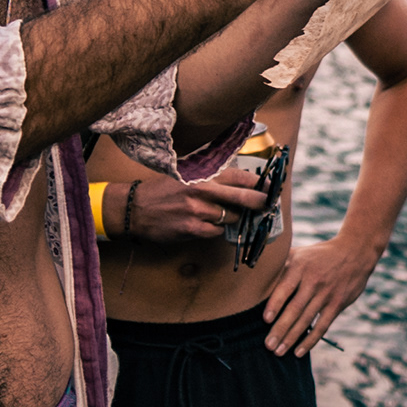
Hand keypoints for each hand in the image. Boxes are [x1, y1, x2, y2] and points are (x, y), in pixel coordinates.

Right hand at [114, 167, 266, 244]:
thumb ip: (210, 176)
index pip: (239, 176)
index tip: (271, 186)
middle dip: (260, 202)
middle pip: (242, 197)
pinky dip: (217, 231)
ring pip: (230, 218)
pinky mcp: (192, 229)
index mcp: (202, 175)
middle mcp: (202, 190)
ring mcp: (197, 211)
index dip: (259, 183)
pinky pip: (216, 232)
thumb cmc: (162, 190)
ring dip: (234, 218)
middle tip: (269, 205)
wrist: (135, 208)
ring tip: (227, 215)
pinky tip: (208, 226)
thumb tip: (239, 179)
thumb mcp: (185, 174)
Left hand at [263, 235, 381, 354]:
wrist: (354, 252)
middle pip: (295, 308)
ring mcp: (326, 294)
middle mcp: (313, 281)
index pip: (286, 287)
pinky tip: (299, 352)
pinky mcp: (337, 304)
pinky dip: (311, 340)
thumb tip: (255, 270)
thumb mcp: (300, 252)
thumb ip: (281, 262)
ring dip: (292, 338)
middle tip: (268, 345)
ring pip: (307, 320)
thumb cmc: (320, 255)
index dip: (275, 304)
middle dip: (280, 328)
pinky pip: (322, 326)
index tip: (265, 320)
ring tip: (279, 351)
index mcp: (300, 267)